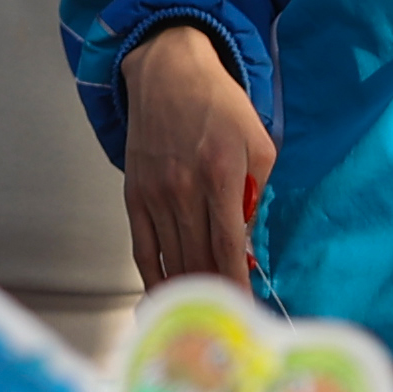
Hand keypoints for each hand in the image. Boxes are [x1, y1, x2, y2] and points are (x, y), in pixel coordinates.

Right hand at [117, 25, 271, 289]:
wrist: (167, 73)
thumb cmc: (220, 106)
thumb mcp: (258, 143)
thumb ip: (257, 194)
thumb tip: (247, 241)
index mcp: (220, 174)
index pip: (229, 244)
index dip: (237, 282)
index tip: (246, 309)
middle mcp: (184, 188)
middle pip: (199, 257)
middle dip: (216, 292)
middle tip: (229, 317)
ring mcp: (154, 194)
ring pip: (172, 258)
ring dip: (189, 289)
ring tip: (202, 315)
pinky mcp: (134, 195)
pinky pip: (142, 248)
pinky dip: (152, 277)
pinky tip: (163, 297)